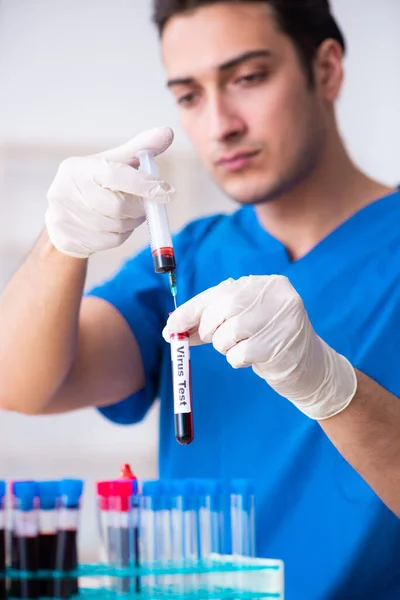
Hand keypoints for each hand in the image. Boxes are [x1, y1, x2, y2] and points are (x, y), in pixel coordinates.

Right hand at [45, 127, 174, 257]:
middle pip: (117, 205)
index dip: (144, 184)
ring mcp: (65, 216)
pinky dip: (122, 235)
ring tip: (129, 214)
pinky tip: (116, 226)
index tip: (166, 192)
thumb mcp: (112, 164)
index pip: (115, 174)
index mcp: (78, 167)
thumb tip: (167, 133)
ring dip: (132, 222)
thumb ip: (139, 149)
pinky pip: (110, 241)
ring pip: (116, 225)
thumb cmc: (94, 186)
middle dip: (138, 208)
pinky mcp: (70, 238)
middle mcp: (66, 190)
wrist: (64, 218)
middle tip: (145, 205)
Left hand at [163, 275, 356, 419]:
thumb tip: (173, 326)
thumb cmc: (268, 340)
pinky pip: (239, 354)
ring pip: (228, 333)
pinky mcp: (281, 345)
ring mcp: (281, 319)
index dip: (191, 310)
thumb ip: (212, 319)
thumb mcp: (242, 321)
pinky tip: (252, 358)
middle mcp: (276, 295)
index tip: (171, 326)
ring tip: (240, 347)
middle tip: (210, 339)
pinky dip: (236, 360)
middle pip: (223, 309)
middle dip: (207, 328)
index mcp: (265, 284)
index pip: (219, 293)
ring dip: (224, 347)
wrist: (310, 367)